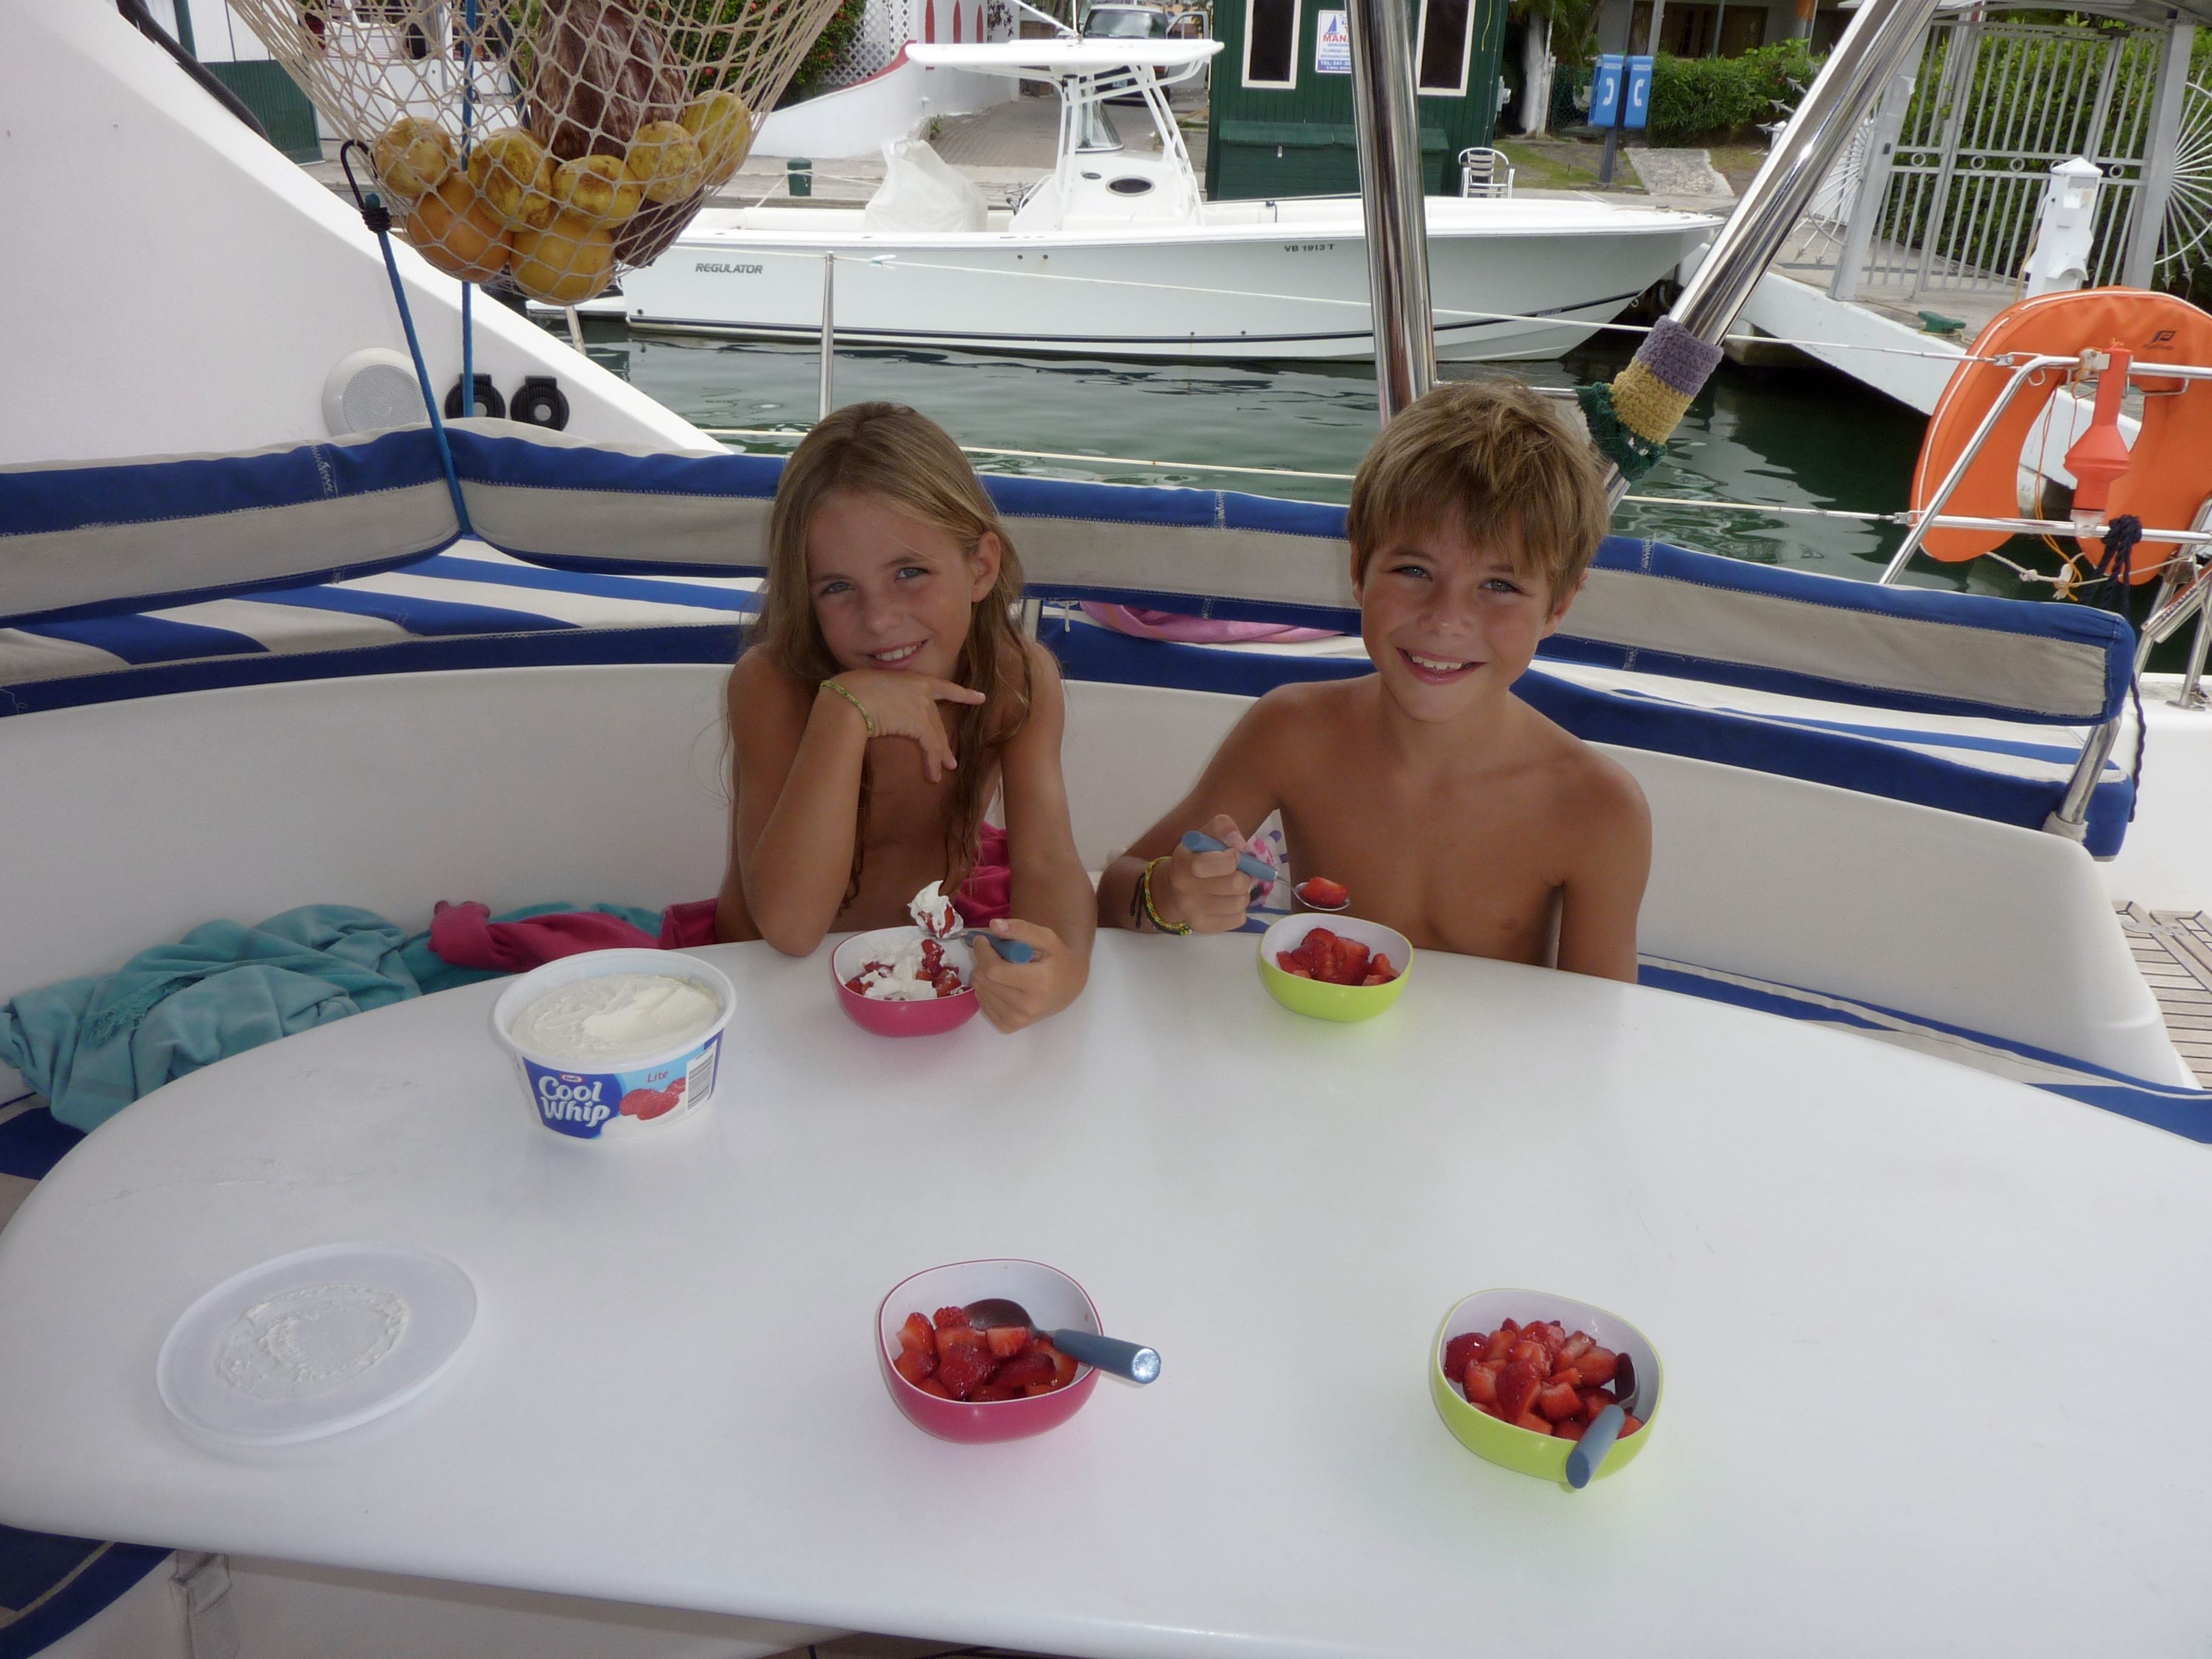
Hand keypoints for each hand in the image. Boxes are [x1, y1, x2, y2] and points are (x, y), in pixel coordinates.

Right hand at [821, 671, 986, 782]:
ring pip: (936, 735)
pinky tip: (932, 775)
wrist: (847, 699)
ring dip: (938, 756)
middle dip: (941, 742)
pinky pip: (931, 746)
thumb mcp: (874, 689)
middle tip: (948, 759)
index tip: (980, 697)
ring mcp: (922, 705)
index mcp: (911, 679)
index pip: (943, 687)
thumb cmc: (850, 693)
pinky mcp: (919, 723)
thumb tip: (880, 710)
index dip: (963, 694)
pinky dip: (932, 762)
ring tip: (941, 772)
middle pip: (936, 720)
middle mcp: (921, 690)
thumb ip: (887, 698)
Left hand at [968, 918, 1082, 1031]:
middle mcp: (1028, 1006)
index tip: (982, 940)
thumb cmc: (1057, 959)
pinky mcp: (1008, 1026)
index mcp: (1040, 983)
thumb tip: (994, 926)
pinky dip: (986, 990)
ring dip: (982, 975)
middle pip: (985, 980)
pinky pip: (982, 1004)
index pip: (994, 970)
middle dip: (982, 962)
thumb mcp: (1047, 938)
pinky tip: (1000, 983)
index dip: (983, 952)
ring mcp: (1017, 1020)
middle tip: (993, 953)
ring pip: (980, 992)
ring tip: (999, 968)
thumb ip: (1021, 929)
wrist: (1069, 987)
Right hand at [1155, 813, 1258, 934]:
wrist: (1175, 889)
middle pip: (1235, 884)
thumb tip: (1239, 843)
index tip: (1234, 855)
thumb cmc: (1196, 857)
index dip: (1232, 859)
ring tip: (1231, 888)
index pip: (1214, 863)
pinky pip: (1239, 919)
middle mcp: (1184, 889)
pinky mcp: (1203, 927)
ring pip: (1240, 903)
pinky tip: (1227, 902)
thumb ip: (1222, 828)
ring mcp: (1192, 911)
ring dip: (1243, 893)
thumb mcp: (1205, 836)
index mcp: (1182, 862)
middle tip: (1237, 873)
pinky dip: (1240, 909)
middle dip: (1244, 875)